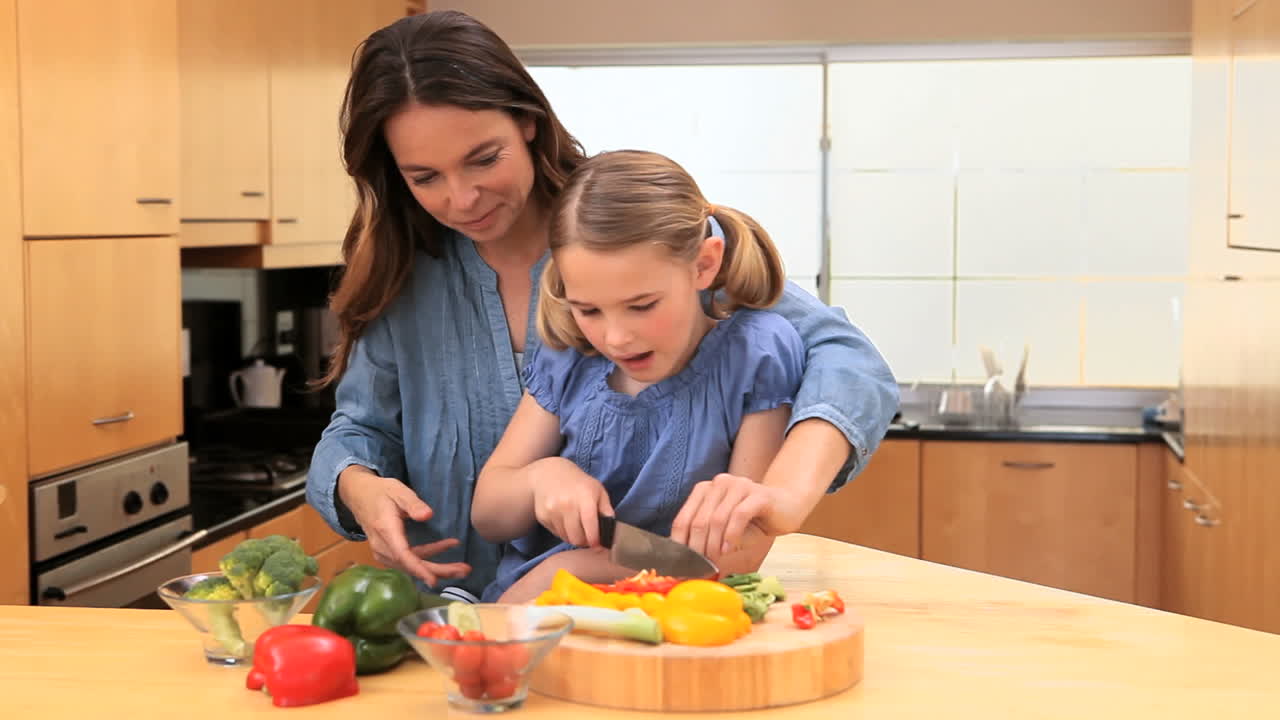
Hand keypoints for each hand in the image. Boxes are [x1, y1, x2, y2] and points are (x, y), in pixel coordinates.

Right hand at [337, 466, 470, 585]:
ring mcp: (384, 552)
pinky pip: (410, 560)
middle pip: (411, 565)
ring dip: (437, 567)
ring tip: (462, 567)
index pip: (403, 555)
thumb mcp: (398, 490)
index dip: (419, 569)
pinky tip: (446, 550)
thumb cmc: (381, 492)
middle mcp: (383, 546)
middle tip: (464, 571)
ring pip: (412, 565)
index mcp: (386, 531)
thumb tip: (428, 515)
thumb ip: (413, 503)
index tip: (434, 580)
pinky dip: (428, 559)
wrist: (360, 496)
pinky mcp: (389, 553)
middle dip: (438, 571)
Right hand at [530, 458, 613, 547]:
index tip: (598, 544)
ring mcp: (552, 511)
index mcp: (584, 498)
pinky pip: (556, 533)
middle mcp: (566, 505)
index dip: (595, 540)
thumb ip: (606, 510)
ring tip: (577, 526)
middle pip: (577, 538)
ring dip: (573, 536)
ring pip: (566, 538)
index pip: (590, 528)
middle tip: (588, 536)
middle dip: (585, 541)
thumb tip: (611, 529)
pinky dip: (563, 532)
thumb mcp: (598, 490)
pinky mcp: (542, 516)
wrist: (549, 473)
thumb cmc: (579, 483)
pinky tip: (565, 520)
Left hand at [671, 473, 780, 559]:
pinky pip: (738, 516)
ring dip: (713, 545)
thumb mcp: (725, 530)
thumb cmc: (753, 521)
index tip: (682, 566)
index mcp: (705, 490)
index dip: (680, 545)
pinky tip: (730, 550)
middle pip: (698, 521)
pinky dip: (731, 536)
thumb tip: (689, 564)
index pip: (683, 520)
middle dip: (697, 549)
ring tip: (715, 561)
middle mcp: (719, 483)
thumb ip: (707, 540)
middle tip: (701, 568)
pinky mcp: (758, 494)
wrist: (787, 505)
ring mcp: (739, 485)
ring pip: (716, 519)